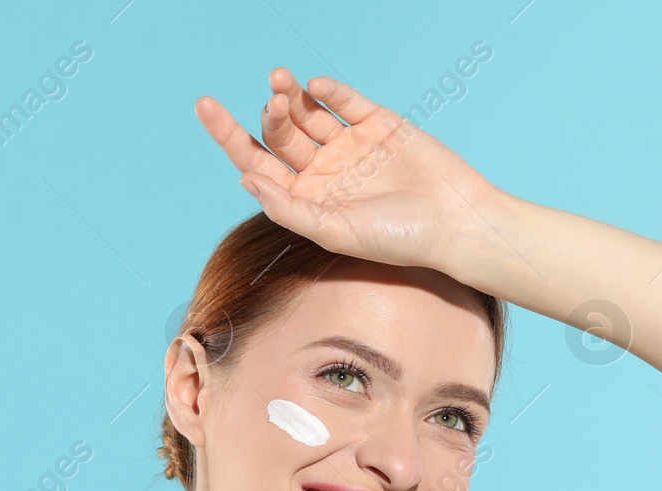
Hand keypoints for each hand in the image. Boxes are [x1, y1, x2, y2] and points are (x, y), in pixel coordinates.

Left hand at [194, 68, 499, 273]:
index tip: (205, 106)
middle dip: (268, 114)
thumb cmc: (396, 239)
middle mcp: (323, 172)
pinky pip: (345, 101)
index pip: (257, 164)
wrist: (455, 222)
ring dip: (289, 95)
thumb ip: (287, 208)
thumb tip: (245, 177)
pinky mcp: (378, 124)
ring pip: (307, 113)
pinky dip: (328, 90)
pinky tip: (316, 87)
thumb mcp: (333, 231)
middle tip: (273, 101)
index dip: (229, 136)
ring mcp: (350, 146)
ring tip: (279, 81)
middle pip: (278, 134)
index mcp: (306, 200)